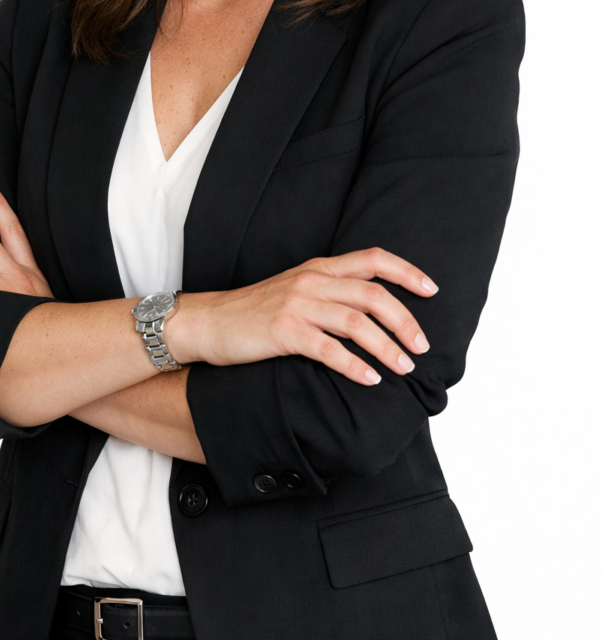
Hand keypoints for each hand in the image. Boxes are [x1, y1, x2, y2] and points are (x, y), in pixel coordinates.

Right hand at [166, 248, 437, 386]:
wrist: (207, 322)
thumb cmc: (253, 312)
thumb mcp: (295, 290)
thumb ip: (329, 292)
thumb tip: (372, 313)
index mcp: (318, 268)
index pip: (373, 259)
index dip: (407, 272)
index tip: (432, 290)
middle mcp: (312, 281)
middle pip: (373, 293)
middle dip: (405, 320)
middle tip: (422, 346)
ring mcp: (297, 305)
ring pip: (357, 322)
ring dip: (387, 347)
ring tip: (404, 368)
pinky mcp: (284, 332)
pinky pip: (329, 349)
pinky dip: (355, 366)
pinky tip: (370, 380)